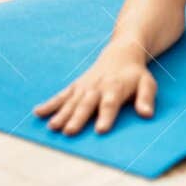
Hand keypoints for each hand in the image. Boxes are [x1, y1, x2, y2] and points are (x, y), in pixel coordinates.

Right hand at [34, 44, 157, 135]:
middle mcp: (97, 87)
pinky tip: (38, 112)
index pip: (110, 103)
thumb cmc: (135, 74)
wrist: (121, 53)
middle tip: (70, 132)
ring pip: (71, 101)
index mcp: (115, 88)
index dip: (106, 117)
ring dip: (61, 114)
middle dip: (78, 118)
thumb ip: (146, 98)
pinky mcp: (76, 86)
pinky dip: (50, 104)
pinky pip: (61, 95)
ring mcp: (84, 87)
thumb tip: (147, 115)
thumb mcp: (147, 83)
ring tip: (53, 127)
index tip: (100, 131)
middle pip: (87, 104)